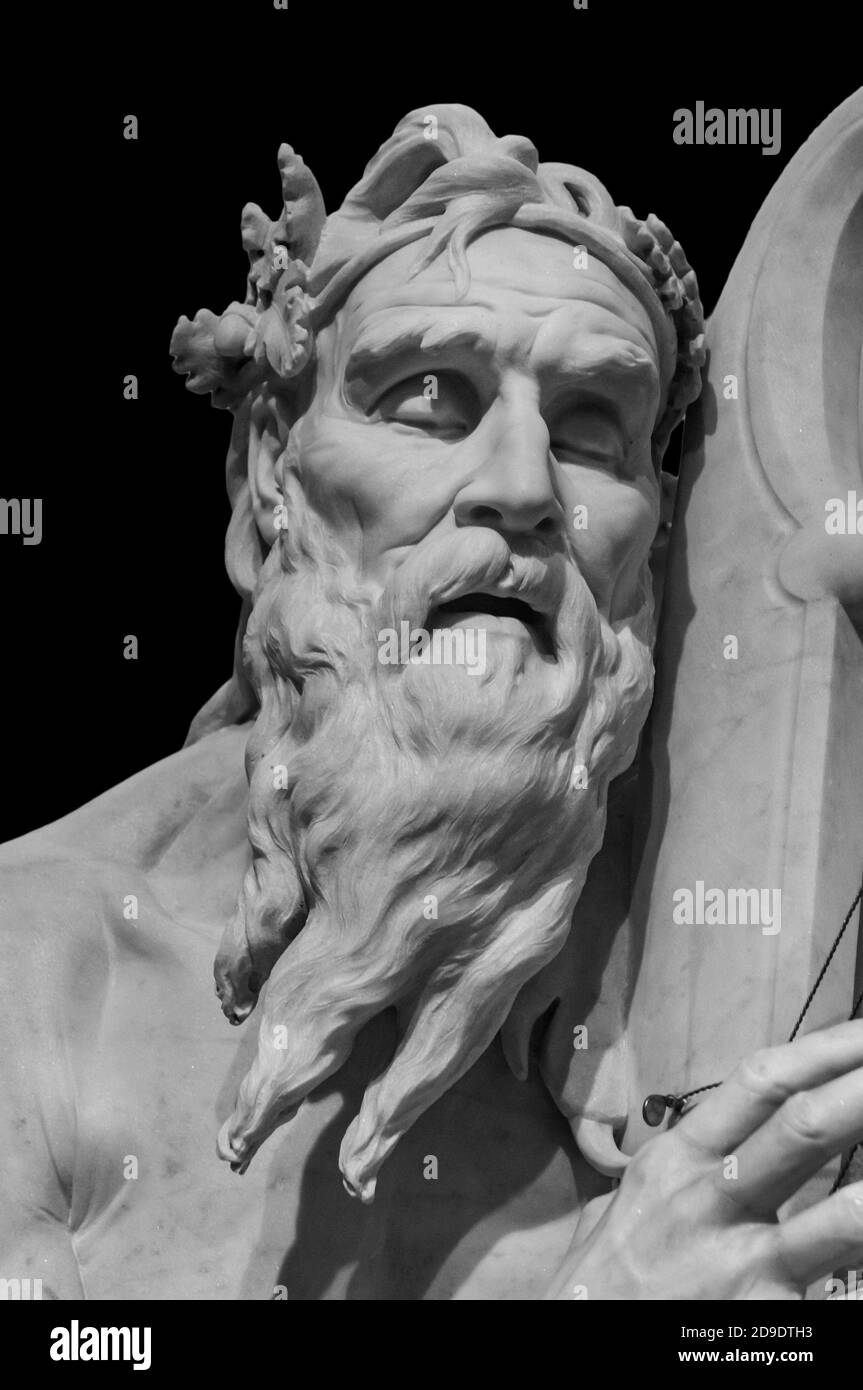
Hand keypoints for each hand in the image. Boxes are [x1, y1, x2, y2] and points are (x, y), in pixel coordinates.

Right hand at [545, 1020, 862, 1298]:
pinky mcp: (769, 1325)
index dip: (822, 1051)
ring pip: (841, 1216)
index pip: (758, 1084)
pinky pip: (840, 1290)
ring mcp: (744, 1267)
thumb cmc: (603, 1281)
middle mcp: (709, 1202)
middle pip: (805, 1127)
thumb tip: (742, 1127)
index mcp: (675, 1160)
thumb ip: (685, 1163)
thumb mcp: (630, 1202)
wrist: (575, 1352)